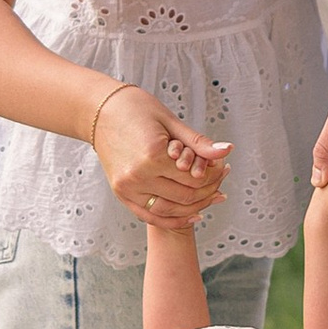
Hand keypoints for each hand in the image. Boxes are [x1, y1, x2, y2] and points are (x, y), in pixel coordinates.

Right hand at [89, 84, 229, 228]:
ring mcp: (127, 188)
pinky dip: (173, 219)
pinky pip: (151, 216)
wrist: (99, 111)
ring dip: (195, 207)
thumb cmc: (136, 109)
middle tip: (222, 182)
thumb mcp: (170, 121)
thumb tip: (227, 150)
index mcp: (152, 155)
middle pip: (185, 196)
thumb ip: (198, 142)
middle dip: (208, 191)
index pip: (195, 178)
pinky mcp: (121, 194)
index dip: (214, 176)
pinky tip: (192, 214)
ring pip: (170, 211)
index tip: (224, 168)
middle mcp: (138, 176)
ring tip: (212, 198)